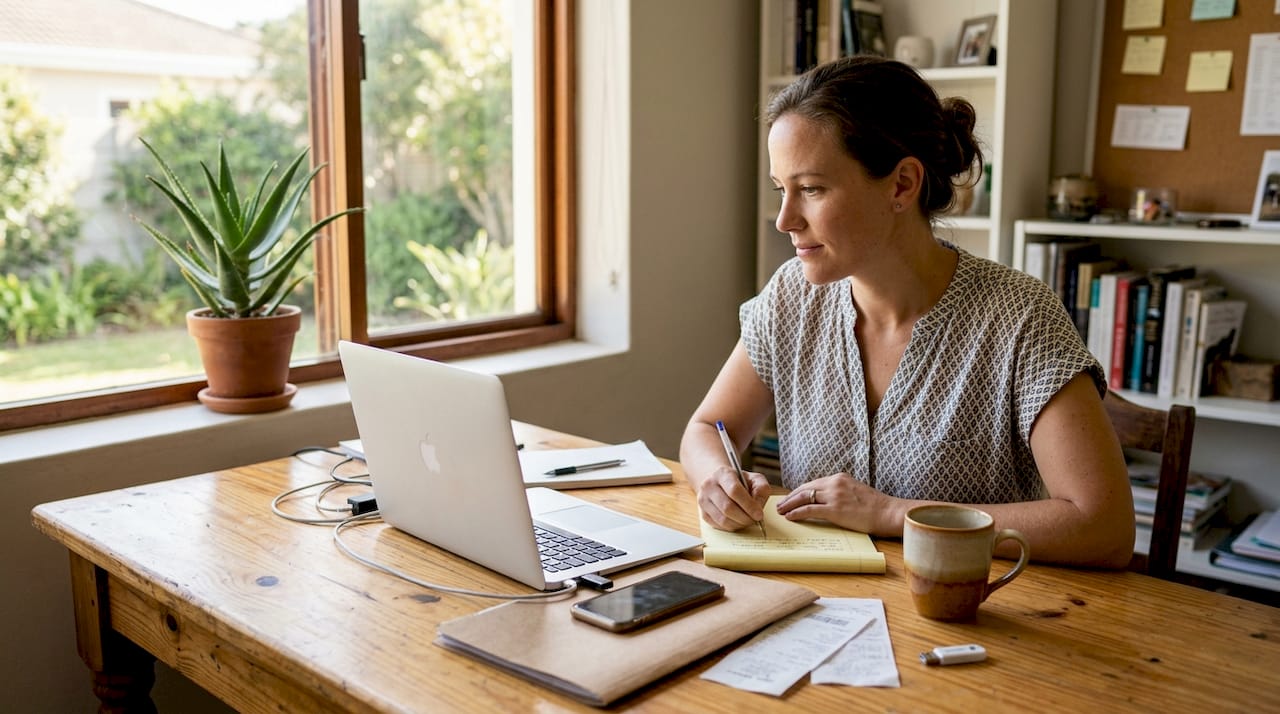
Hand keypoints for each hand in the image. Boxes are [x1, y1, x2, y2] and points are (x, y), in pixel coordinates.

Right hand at [697, 465, 771, 531]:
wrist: (721, 484)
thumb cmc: (740, 482)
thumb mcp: (754, 479)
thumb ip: (761, 489)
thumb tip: (758, 506)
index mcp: (722, 473)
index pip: (734, 490)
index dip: (748, 505)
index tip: (759, 514)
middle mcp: (709, 485)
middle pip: (727, 507)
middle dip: (745, 517)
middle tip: (754, 520)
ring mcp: (703, 500)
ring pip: (722, 519)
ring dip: (739, 524)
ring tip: (747, 520)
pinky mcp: (703, 513)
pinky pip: (718, 526)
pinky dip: (731, 527)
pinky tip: (738, 521)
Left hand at [775, 473, 897, 534]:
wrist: (888, 512)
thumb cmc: (874, 506)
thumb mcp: (855, 491)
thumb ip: (840, 492)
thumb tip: (826, 500)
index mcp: (839, 478)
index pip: (812, 484)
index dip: (799, 491)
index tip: (790, 497)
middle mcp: (835, 483)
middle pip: (805, 489)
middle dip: (790, 497)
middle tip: (779, 504)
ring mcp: (834, 495)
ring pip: (804, 498)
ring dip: (789, 505)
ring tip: (780, 511)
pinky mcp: (835, 509)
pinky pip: (810, 510)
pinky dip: (797, 513)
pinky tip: (790, 517)